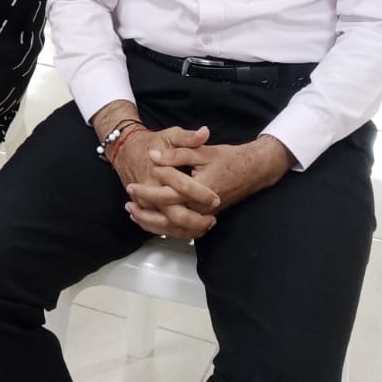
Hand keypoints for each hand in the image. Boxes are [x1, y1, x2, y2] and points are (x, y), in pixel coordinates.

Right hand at [112, 126, 219, 238]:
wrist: (126, 149)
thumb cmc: (152, 142)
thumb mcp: (171, 135)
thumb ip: (189, 137)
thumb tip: (204, 133)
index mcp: (160, 170)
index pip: (183, 187)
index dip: (201, 195)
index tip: (216, 199)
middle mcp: (151, 188)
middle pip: (174, 214)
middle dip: (195, 221)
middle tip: (212, 219)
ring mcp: (145, 201)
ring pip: (166, 225)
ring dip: (187, 229)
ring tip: (205, 226)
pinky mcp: (143, 207)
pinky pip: (158, 226)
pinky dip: (174, 231)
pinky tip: (189, 231)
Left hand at [126, 136, 293, 237]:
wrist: (252, 170)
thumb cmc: (227, 158)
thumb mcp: (201, 150)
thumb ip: (177, 153)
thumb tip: (154, 155)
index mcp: (201, 190)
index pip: (168, 195)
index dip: (148, 191)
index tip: (132, 185)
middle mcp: (203, 207)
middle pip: (169, 217)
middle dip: (146, 211)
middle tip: (129, 200)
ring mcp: (205, 215)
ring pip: (175, 228)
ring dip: (152, 223)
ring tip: (133, 213)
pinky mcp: (205, 217)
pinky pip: (183, 230)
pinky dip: (165, 229)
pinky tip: (151, 223)